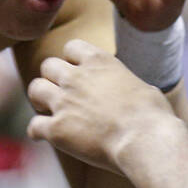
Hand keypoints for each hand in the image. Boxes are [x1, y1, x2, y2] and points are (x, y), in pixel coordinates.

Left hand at [27, 39, 175, 171]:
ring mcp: (63, 102)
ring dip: (40, 99)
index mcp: (99, 61)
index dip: (72, 60)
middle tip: (62, 94)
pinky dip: (38, 132)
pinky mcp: (56, 129)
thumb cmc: (153, 116)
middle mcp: (76, 77)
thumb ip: (125, 85)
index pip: (71, 47)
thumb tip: (130, 91)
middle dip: (53, 79)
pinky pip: (34, 126)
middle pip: (48, 65)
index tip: (78, 73)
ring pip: (35, 89)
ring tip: (49, 111)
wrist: (145, 140)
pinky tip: (47, 137)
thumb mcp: (143, 88)